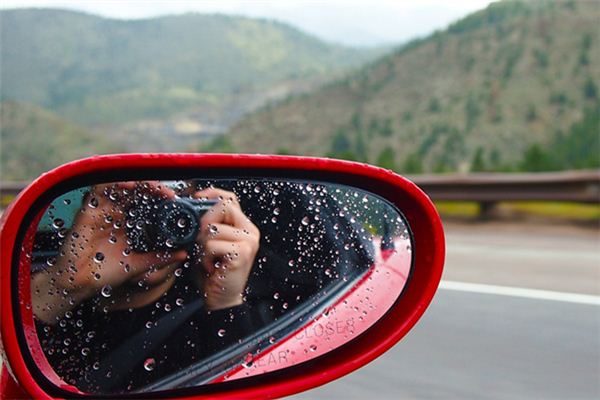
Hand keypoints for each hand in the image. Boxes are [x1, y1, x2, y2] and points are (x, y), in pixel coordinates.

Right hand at [32, 181, 186, 323]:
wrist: (79, 284)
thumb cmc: (105, 273)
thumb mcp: (139, 264)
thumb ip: (160, 257)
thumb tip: (183, 254)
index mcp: (129, 222)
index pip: (147, 202)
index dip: (161, 198)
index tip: (174, 201)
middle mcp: (117, 212)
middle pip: (137, 191)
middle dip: (154, 188)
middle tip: (168, 194)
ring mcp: (103, 209)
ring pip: (122, 185)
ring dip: (139, 183)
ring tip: (153, 187)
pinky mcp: (89, 209)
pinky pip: (100, 188)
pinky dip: (114, 183)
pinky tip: (128, 185)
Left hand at [194, 188, 259, 309]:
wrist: (221, 300)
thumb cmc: (213, 273)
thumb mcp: (208, 244)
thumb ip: (207, 225)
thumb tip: (192, 207)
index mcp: (244, 227)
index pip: (230, 199)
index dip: (212, 194)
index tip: (196, 198)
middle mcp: (250, 232)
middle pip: (222, 207)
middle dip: (203, 223)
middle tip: (200, 244)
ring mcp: (248, 241)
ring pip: (213, 228)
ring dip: (201, 246)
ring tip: (207, 259)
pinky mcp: (242, 253)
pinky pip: (212, 244)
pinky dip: (204, 257)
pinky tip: (211, 267)